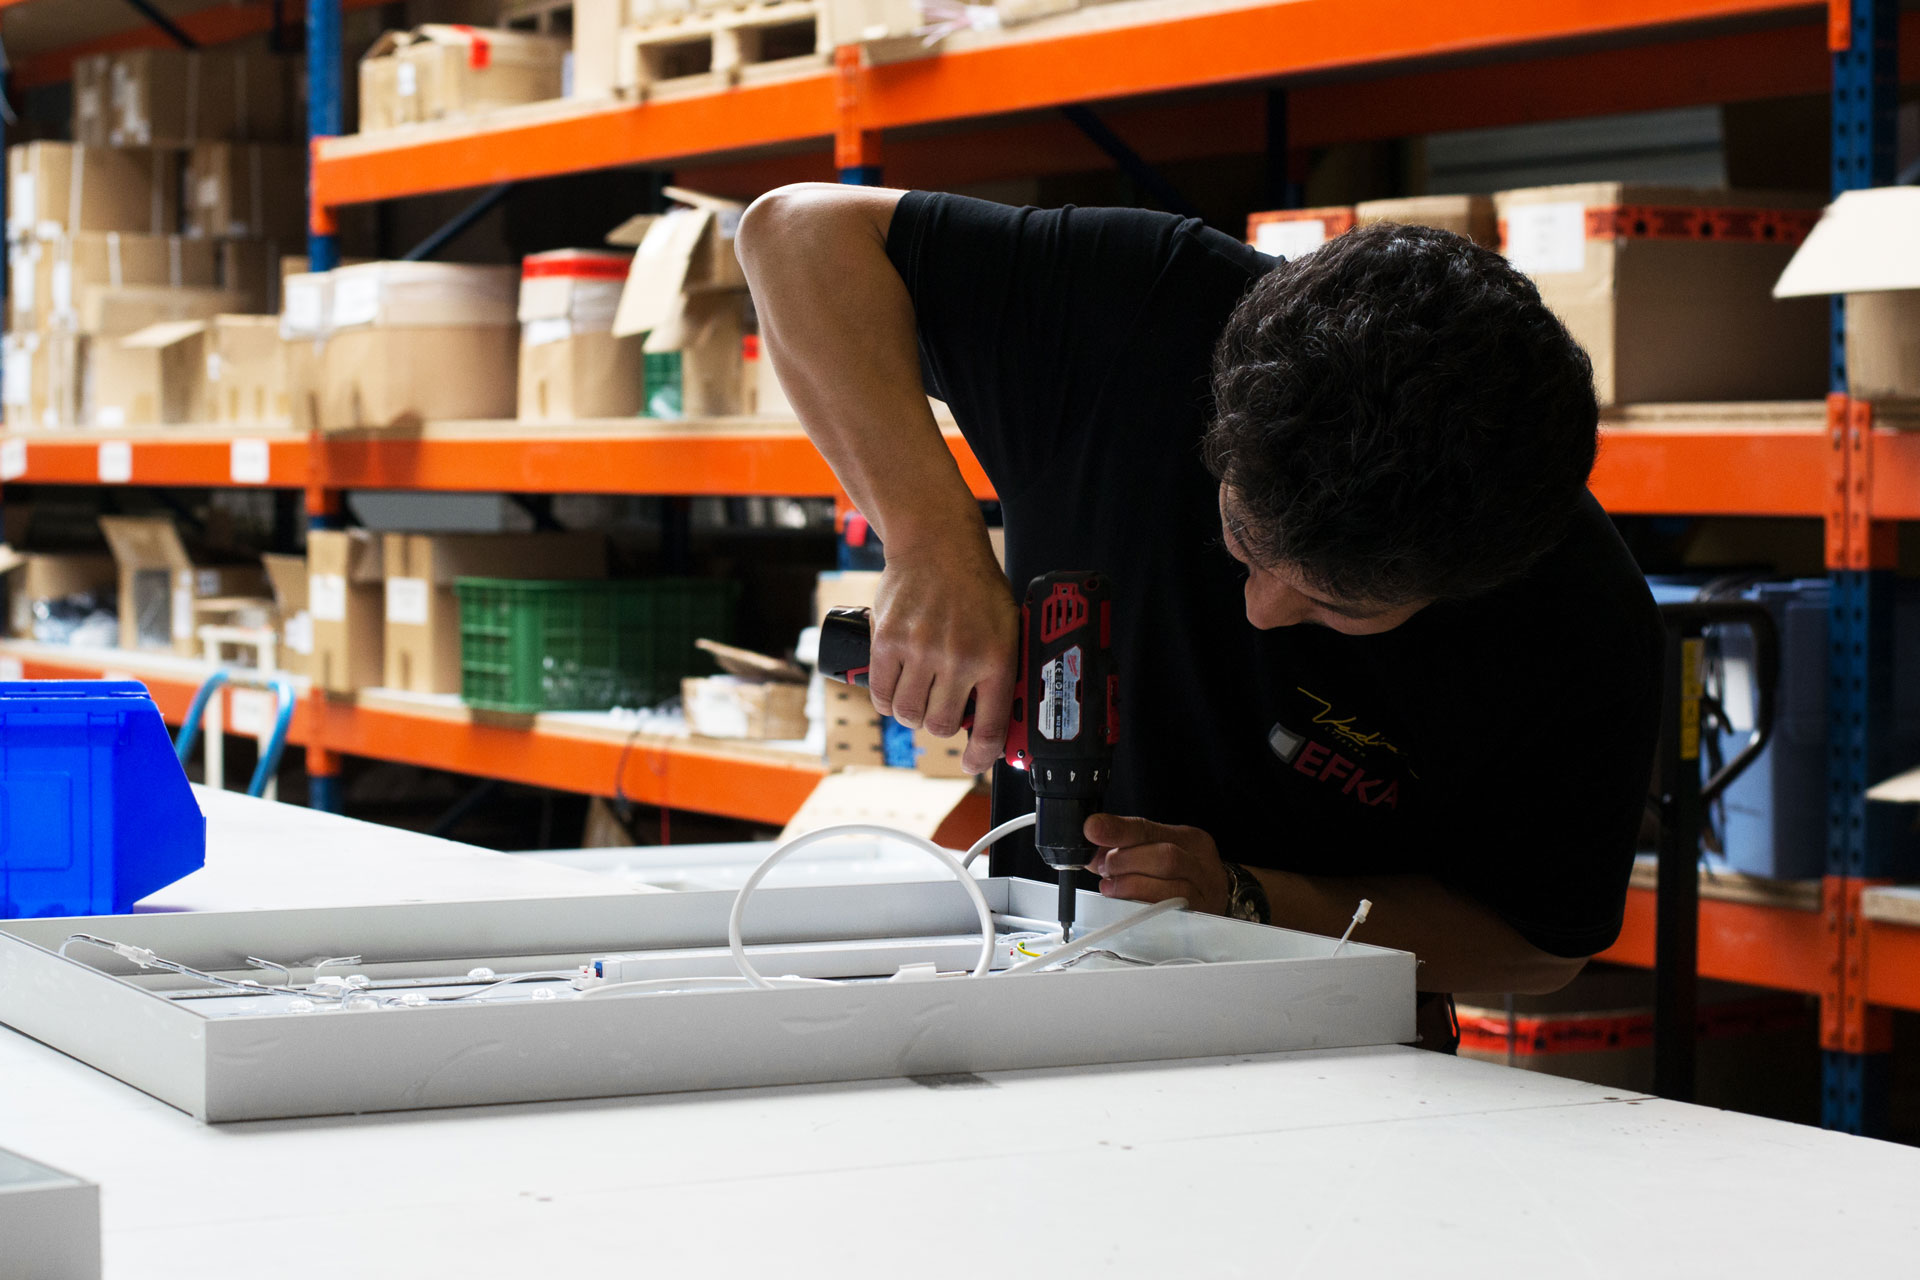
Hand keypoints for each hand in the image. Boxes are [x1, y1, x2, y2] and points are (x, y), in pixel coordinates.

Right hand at [867, 535, 1017, 774]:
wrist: (938, 543)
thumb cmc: (976, 585)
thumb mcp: (1006, 625)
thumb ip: (1000, 668)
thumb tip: (997, 717)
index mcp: (996, 657)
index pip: (989, 727)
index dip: (980, 756)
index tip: (973, 763)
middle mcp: (959, 658)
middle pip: (940, 726)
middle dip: (941, 726)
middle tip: (942, 710)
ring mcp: (920, 650)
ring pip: (908, 714)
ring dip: (912, 714)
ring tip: (918, 697)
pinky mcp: (887, 641)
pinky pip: (881, 694)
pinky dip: (887, 700)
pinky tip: (896, 690)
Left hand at [1085, 814, 1231, 915]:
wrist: (1219, 897)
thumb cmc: (1182, 872)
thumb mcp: (1158, 849)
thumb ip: (1126, 846)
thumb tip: (1091, 850)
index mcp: (1189, 839)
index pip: (1150, 829)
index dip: (1119, 830)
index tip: (1092, 829)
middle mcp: (1201, 863)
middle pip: (1165, 857)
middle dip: (1125, 862)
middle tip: (1104, 868)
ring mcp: (1204, 893)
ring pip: (1170, 889)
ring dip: (1131, 887)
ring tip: (1111, 886)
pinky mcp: (1199, 918)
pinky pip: (1170, 915)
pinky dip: (1142, 907)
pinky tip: (1127, 904)